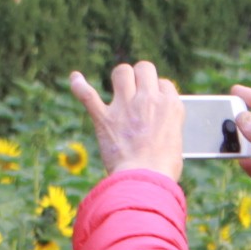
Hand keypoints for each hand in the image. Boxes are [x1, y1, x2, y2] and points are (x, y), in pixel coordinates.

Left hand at [70, 61, 184, 182]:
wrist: (143, 181)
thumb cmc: (162, 169)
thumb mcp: (175, 141)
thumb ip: (164, 124)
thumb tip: (154, 123)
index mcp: (170, 105)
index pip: (164, 84)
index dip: (157, 92)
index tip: (153, 102)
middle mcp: (148, 99)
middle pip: (143, 68)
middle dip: (139, 75)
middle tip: (136, 90)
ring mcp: (125, 107)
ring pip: (121, 72)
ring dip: (120, 77)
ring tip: (118, 87)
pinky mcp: (104, 119)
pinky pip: (88, 95)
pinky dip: (79, 85)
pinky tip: (75, 78)